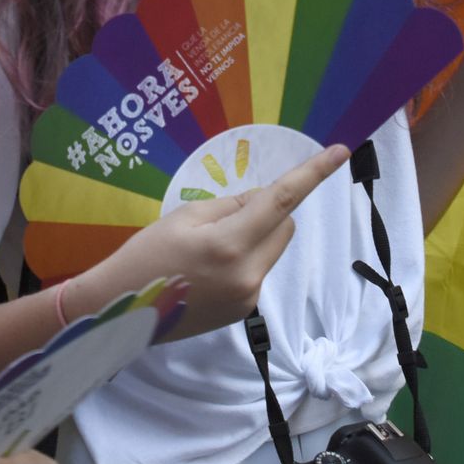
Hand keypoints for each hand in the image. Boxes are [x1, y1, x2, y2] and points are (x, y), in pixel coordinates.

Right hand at [69, 144, 350, 340]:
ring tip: (208, 247)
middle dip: (268, 211)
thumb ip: (230, 206)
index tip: (341, 152)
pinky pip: (257, 270)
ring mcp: (249, 297)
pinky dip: (244, 259)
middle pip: (283, 226)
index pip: (281, 201)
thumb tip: (261, 202)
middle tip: (224, 214)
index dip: (313, 174)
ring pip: (271, 249)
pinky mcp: (244, 312)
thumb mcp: (184, 217)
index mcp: (230, 244)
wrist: (122, 311)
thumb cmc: (145, 256)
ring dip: (255, 236)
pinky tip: (207, 269)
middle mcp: (249, 274)